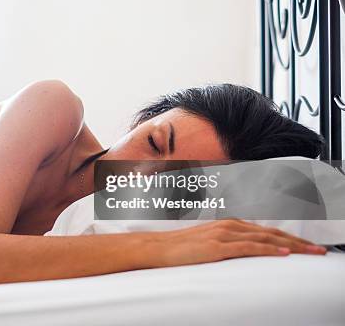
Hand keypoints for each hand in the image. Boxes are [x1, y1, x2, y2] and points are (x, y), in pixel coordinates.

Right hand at [150, 219, 326, 267]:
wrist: (158, 248)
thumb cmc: (181, 248)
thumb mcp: (208, 243)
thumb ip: (227, 244)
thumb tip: (243, 254)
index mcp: (229, 225)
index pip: (266, 232)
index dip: (289, 239)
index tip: (306, 247)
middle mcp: (229, 226)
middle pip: (271, 234)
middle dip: (298, 242)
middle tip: (319, 251)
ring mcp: (224, 235)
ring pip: (265, 239)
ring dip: (290, 246)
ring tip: (310, 253)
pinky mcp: (217, 246)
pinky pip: (249, 247)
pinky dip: (268, 250)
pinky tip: (283, 254)